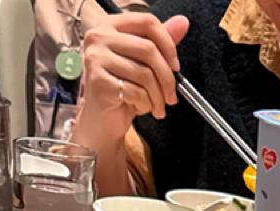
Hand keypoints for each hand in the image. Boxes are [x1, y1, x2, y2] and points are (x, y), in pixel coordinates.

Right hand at [78, 11, 189, 146]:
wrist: (103, 119)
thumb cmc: (123, 88)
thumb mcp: (142, 64)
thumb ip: (160, 42)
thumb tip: (183, 22)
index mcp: (111, 25)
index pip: (147, 22)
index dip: (168, 44)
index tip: (175, 66)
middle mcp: (99, 37)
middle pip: (148, 49)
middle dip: (167, 79)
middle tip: (171, 97)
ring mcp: (96, 58)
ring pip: (144, 74)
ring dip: (158, 97)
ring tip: (157, 107)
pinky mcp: (98, 81)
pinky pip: (135, 92)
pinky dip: (145, 105)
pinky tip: (142, 108)